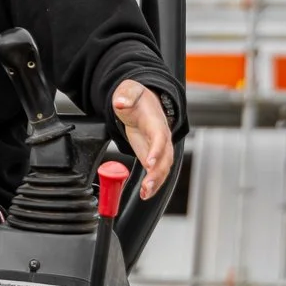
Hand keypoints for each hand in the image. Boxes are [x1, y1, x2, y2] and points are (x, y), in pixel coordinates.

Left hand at [110, 79, 174, 199]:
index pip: (159, 137)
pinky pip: (156, 172)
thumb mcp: (129, 92)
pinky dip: (153, 184)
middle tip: (147, 185)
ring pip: (163, 168)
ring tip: (145, 193)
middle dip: (157, 173)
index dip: (157, 150)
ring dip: (156, 182)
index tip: (150, 162)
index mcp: (156, 122)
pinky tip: (145, 194)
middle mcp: (162, 137)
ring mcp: (159, 148)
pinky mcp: (153, 156)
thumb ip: (126, 96)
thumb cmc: (137, 99)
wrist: (142, 104)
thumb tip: (120, 102)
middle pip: (165, 157)